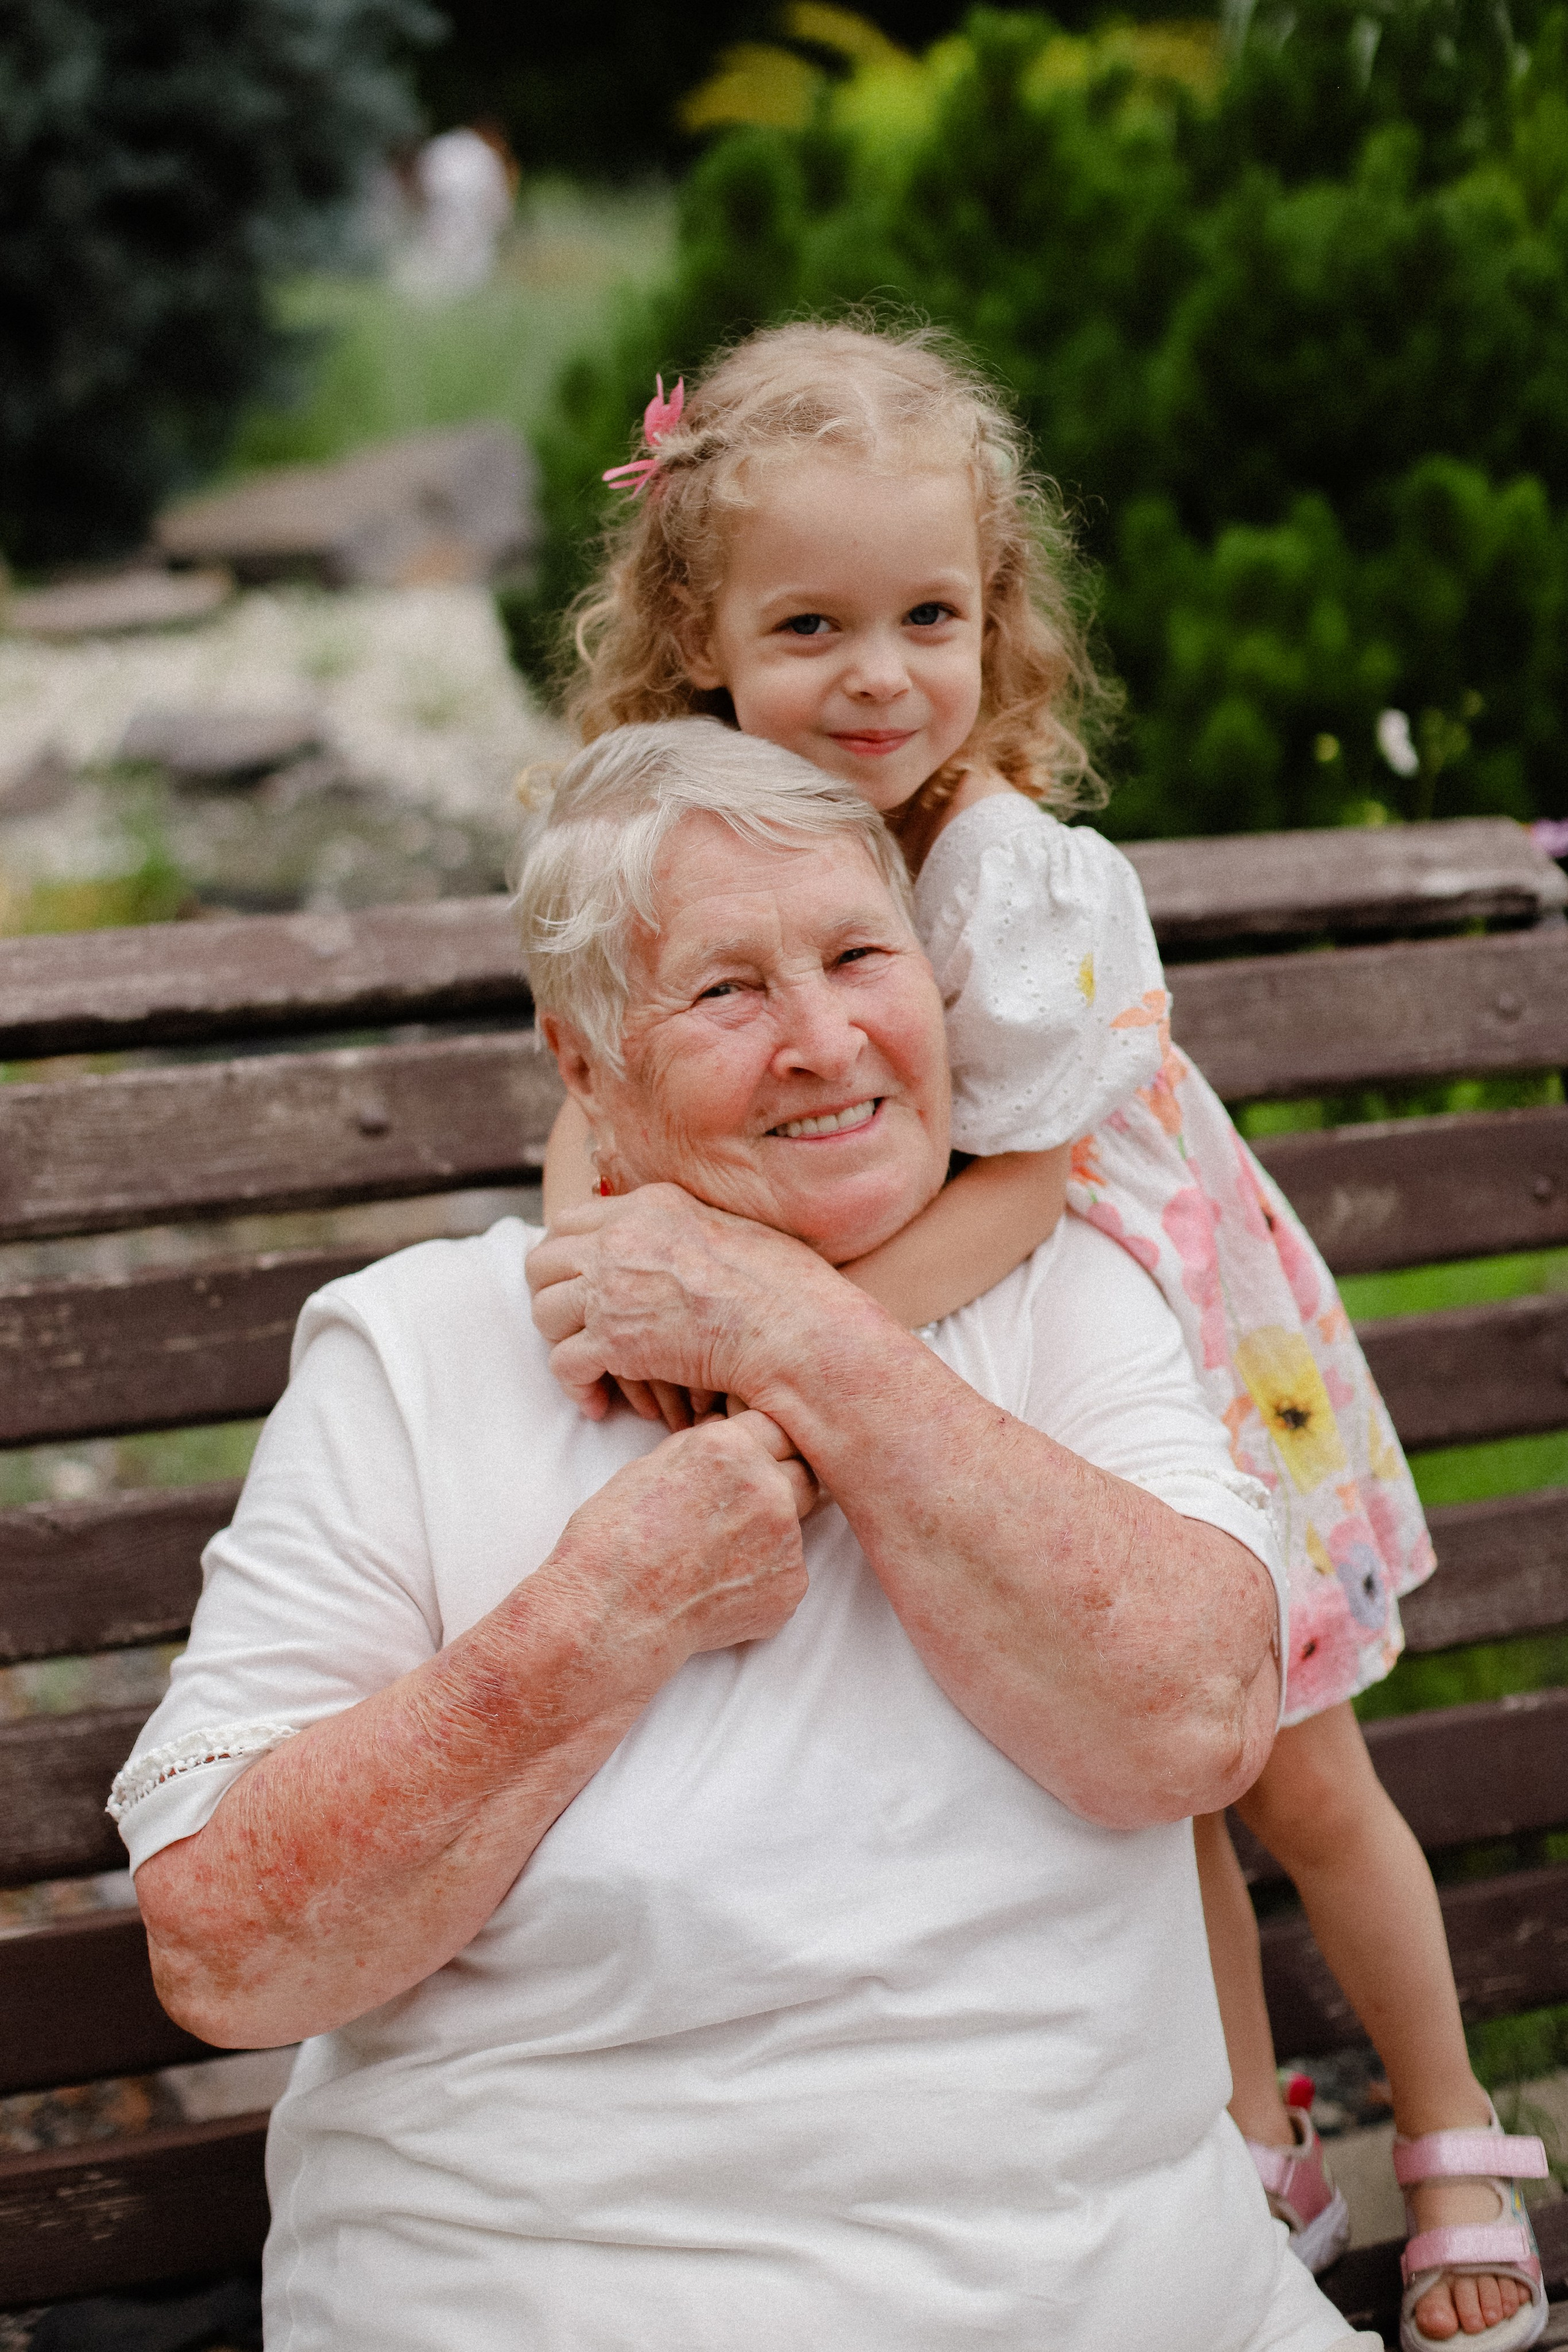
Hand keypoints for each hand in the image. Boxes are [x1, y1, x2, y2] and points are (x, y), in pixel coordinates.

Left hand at [526, 1186, 829, 1421]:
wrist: (796, 1331)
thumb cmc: (786, 1288)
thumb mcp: (731, 1228)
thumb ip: (685, 1228)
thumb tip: (671, 1241)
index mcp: (650, 1206)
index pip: (571, 1220)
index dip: (564, 1254)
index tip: (575, 1280)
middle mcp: (622, 1239)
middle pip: (542, 1261)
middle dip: (550, 1294)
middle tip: (569, 1323)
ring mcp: (612, 1289)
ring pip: (544, 1311)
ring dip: (562, 1341)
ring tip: (587, 1364)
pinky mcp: (613, 1341)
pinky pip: (563, 1364)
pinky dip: (577, 1388)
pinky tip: (597, 1402)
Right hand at [548, 1407, 816, 1680]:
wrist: (609, 1615)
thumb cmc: (614, 1539)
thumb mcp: (651, 1467)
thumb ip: (705, 1447)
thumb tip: (732, 1435)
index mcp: (733, 1448)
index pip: (776, 1428)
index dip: (761, 1446)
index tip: (747, 1465)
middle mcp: (769, 1488)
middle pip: (801, 1472)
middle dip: (778, 1484)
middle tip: (736, 1511)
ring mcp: (786, 1541)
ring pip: (794, 1525)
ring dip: (769, 1532)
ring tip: (714, 1557)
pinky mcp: (789, 1588)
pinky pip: (786, 1571)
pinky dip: (761, 1577)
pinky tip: (718, 1588)